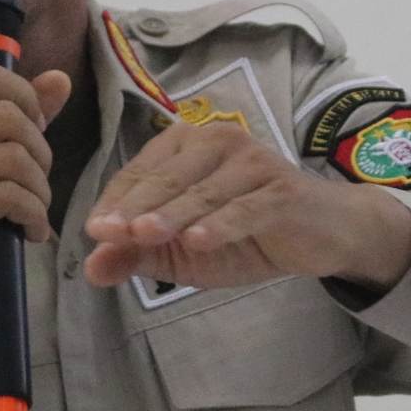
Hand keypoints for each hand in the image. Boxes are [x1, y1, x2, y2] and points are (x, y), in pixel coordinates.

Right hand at [0, 59, 72, 384]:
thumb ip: (14, 118)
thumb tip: (60, 79)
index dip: (21, 97)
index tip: (31, 135)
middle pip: (5, 115)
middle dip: (38, 153)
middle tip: (35, 187)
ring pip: (13, 156)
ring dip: (38, 190)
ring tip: (32, 213)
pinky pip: (9, 193)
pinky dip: (33, 215)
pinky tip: (28, 232)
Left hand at [83, 120, 410, 292]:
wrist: (319, 234)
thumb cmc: (245, 234)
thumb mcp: (184, 251)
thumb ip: (139, 254)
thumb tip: (91, 269)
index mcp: (185, 145)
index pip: (139, 173)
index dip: (115, 202)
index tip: (93, 231)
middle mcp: (217, 141)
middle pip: (166, 178)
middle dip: (134, 207)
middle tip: (107, 233)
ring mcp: (252, 162)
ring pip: (201, 193)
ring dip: (171, 215)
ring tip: (143, 235)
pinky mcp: (281, 189)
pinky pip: (244, 208)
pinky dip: (220, 225)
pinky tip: (198, 242)